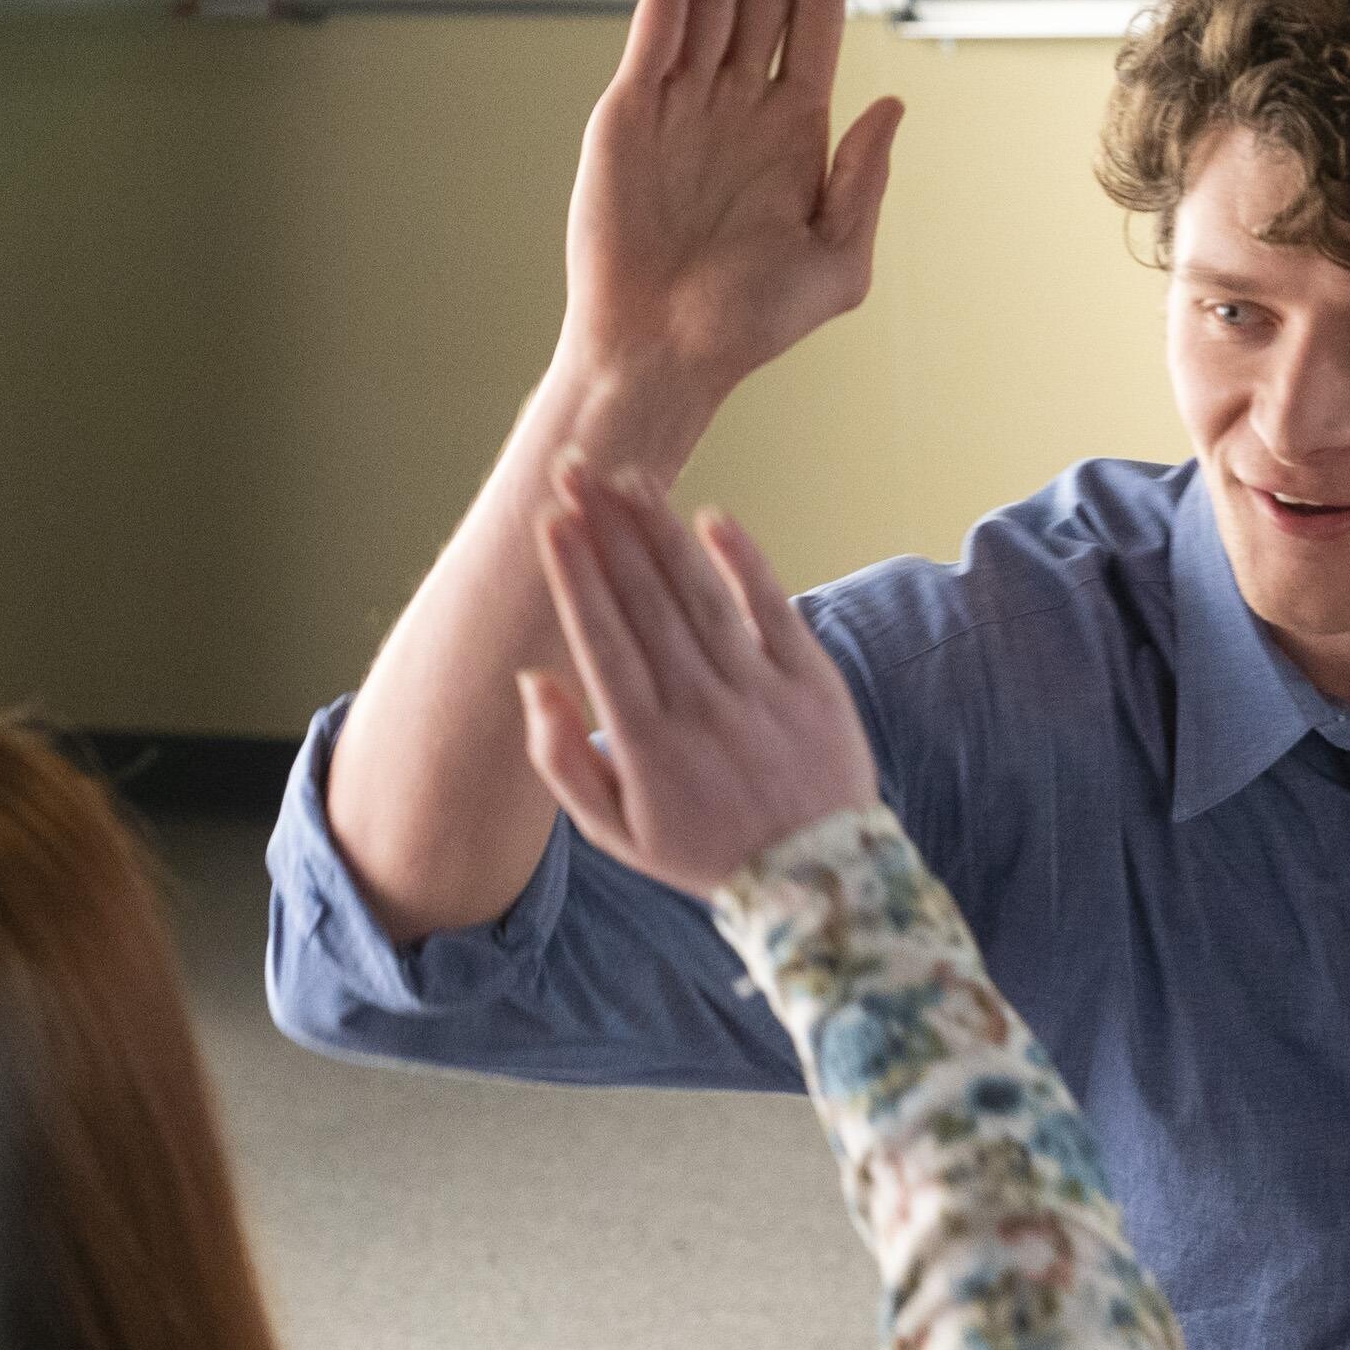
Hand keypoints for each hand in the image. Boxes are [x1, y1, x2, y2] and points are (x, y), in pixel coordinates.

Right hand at [516, 459, 877, 898]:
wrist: (817, 879)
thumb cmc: (704, 849)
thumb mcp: (617, 832)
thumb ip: (561, 760)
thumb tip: (532, 680)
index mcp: (646, 743)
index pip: (601, 639)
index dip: (574, 574)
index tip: (551, 521)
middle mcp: (701, 709)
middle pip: (644, 603)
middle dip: (605, 531)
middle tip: (575, 470)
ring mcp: (760, 693)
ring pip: (701, 597)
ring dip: (662, 532)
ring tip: (630, 480)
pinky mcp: (813, 683)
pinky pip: (773, 610)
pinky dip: (743, 562)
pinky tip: (711, 518)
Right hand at [562, 0, 904, 400]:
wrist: (662, 354)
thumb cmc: (748, 326)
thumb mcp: (838, 262)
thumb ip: (865, 180)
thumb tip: (891, 104)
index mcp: (794, 135)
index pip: (815, 26)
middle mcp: (739, 107)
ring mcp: (683, 104)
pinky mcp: (631, 113)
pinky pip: (657, 34)